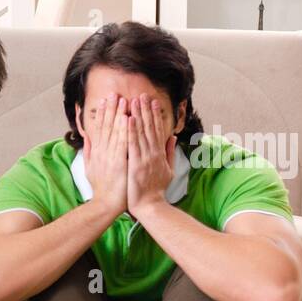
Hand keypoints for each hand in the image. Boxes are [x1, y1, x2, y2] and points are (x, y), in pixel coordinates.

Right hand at [83, 92, 128, 216]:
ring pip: (115, 132)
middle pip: (106, 126)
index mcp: (97, 152)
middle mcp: (102, 152)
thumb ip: (90, 152)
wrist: (106, 205)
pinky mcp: (119, 163)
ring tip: (122, 100)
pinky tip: (127, 119)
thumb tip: (88, 138)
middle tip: (114, 93)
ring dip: (118, 115)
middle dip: (110, 109)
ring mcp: (110, 157)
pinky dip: (125, 130)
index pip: (100, 129)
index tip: (106, 100)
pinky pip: (123, 143)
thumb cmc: (102, 188)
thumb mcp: (91, 168)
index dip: (103, 114)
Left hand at [126, 94, 176, 216]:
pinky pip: (133, 145)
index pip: (157, 130)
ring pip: (141, 132)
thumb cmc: (157, 190)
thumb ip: (169, 152)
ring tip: (134, 100)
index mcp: (159, 153)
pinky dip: (131, 131)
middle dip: (145, 110)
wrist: (151, 206)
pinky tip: (128, 119)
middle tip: (142, 94)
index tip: (152, 101)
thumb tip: (172, 137)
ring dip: (138, 115)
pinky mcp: (136, 164)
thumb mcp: (168, 169)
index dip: (154, 115)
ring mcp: (145, 158)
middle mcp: (153, 153)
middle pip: (149, 128)